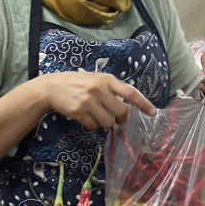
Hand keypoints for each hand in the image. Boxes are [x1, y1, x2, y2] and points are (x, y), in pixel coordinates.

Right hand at [37, 71, 156, 130]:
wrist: (51, 87)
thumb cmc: (77, 83)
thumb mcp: (95, 79)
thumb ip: (110, 89)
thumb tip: (127, 105)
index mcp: (106, 79)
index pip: (130, 92)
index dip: (143, 103)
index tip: (153, 113)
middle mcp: (99, 89)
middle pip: (121, 112)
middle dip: (122, 119)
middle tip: (117, 119)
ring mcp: (88, 101)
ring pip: (108, 122)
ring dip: (106, 124)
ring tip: (98, 117)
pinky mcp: (79, 112)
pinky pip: (93, 127)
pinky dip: (92, 126)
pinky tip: (86, 118)